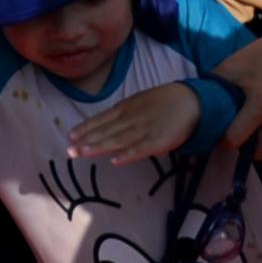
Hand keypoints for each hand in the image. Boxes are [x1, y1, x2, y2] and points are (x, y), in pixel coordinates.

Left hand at [65, 80, 204, 163]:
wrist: (192, 101)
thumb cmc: (164, 102)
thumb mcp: (139, 102)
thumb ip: (123, 113)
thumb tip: (106, 126)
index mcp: (127, 107)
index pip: (102, 119)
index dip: (86, 128)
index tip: (70, 136)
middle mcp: (132, 118)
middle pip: (106, 131)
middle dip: (87, 140)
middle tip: (69, 150)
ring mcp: (145, 129)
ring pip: (118, 140)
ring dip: (100, 147)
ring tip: (83, 153)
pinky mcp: (159, 141)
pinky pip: (141, 150)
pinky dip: (128, 155)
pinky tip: (115, 161)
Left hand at [214, 23, 261, 162]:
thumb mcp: (233, 66)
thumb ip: (215, 88)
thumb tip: (196, 105)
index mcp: (261, 103)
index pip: (236, 140)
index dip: (225, 140)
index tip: (223, 135)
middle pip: (259, 154)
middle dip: (247, 150)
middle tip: (242, 139)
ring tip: (259, 140)